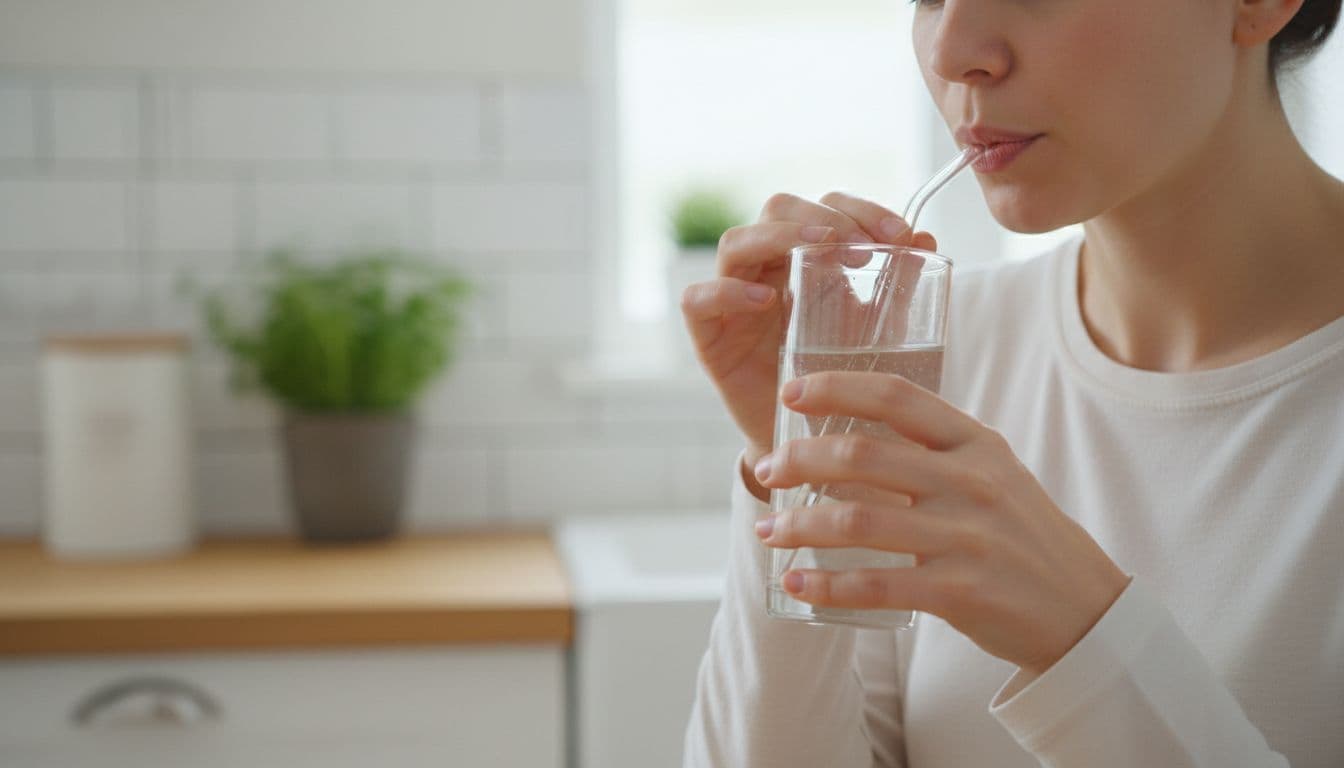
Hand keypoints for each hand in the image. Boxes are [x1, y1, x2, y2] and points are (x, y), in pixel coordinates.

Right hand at [679, 192, 937, 496]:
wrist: (812, 443)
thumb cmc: (839, 379)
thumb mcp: (876, 330)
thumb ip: (897, 287)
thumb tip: (926, 241)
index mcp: (807, 259)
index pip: (825, 207)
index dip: (861, 210)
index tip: (902, 234)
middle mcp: (767, 270)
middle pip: (777, 209)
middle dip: (821, 217)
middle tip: (861, 248)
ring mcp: (734, 300)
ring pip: (735, 241)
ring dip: (779, 237)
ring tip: (819, 251)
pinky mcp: (710, 337)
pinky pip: (698, 299)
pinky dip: (727, 292)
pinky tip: (763, 300)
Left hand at [752, 371, 1130, 675]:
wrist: (1083, 607)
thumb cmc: (1021, 534)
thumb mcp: (990, 472)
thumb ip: (931, 450)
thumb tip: (843, 438)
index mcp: (974, 442)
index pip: (895, 396)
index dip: (835, 387)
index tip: (790, 393)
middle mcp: (969, 482)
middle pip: (862, 455)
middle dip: (798, 459)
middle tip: (765, 470)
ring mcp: (964, 537)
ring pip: (856, 520)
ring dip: (799, 525)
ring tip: (769, 530)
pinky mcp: (958, 591)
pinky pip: (874, 584)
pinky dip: (825, 584)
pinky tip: (794, 583)